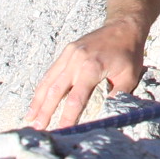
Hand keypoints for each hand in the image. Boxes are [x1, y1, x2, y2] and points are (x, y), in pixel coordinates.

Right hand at [27, 20, 144, 129]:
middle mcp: (76, 60)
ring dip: (38, 101)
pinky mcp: (67, 52)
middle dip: (45, 112)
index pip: (76, 99)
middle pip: (56, 91)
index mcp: (92, 68)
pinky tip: (37, 100)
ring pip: (49, 81)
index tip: (62, 131)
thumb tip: (105, 117)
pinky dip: (43, 87)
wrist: (123, 26)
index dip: (67, 117)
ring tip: (30, 118)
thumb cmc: (129, 53)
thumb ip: (116, 97)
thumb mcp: (129, 77)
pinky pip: (51, 72)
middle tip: (37, 129)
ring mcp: (69, 54)